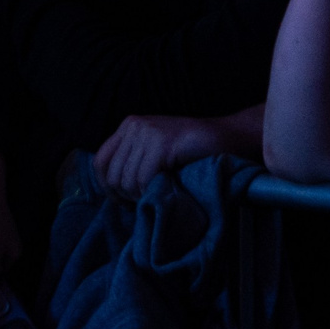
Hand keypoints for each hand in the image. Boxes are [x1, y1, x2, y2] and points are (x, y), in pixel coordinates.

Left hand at [92, 114, 226, 195]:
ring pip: (127, 179)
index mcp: (128, 127)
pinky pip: (144, 178)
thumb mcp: (156, 152)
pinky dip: (152, 191)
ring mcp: (147, 132)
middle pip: (112, 174)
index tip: (124, 201)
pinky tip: (166, 190)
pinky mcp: (162, 142)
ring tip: (158, 195)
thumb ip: (135, 161)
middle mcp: (134, 126)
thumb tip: (112, 191)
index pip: (100, 162)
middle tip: (145, 202)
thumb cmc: (194, 151)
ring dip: (141, 196)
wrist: (229, 137)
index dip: (107, 187)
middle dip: (126, 196)